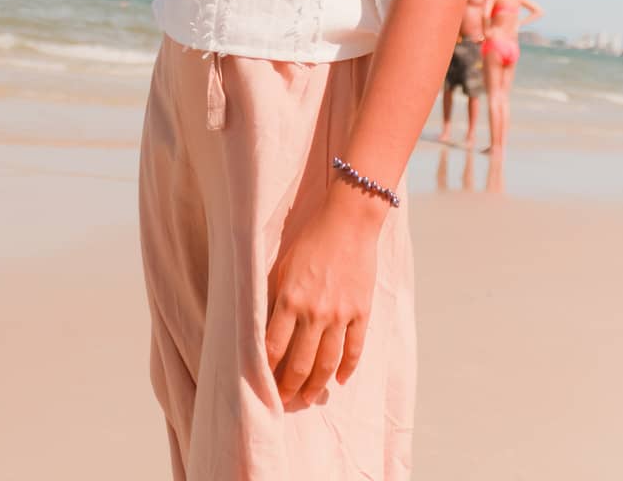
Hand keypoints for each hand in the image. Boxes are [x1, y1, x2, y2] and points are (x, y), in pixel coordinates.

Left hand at [264, 201, 379, 408]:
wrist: (349, 221)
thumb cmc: (311, 238)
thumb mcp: (283, 265)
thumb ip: (276, 296)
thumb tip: (265, 326)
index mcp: (289, 299)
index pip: (273, 348)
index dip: (266, 371)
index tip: (261, 384)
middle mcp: (314, 312)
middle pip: (299, 364)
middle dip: (289, 388)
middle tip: (284, 401)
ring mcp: (340, 315)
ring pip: (327, 364)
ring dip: (316, 386)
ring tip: (309, 398)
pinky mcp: (361, 312)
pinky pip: (354, 350)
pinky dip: (347, 369)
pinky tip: (339, 380)